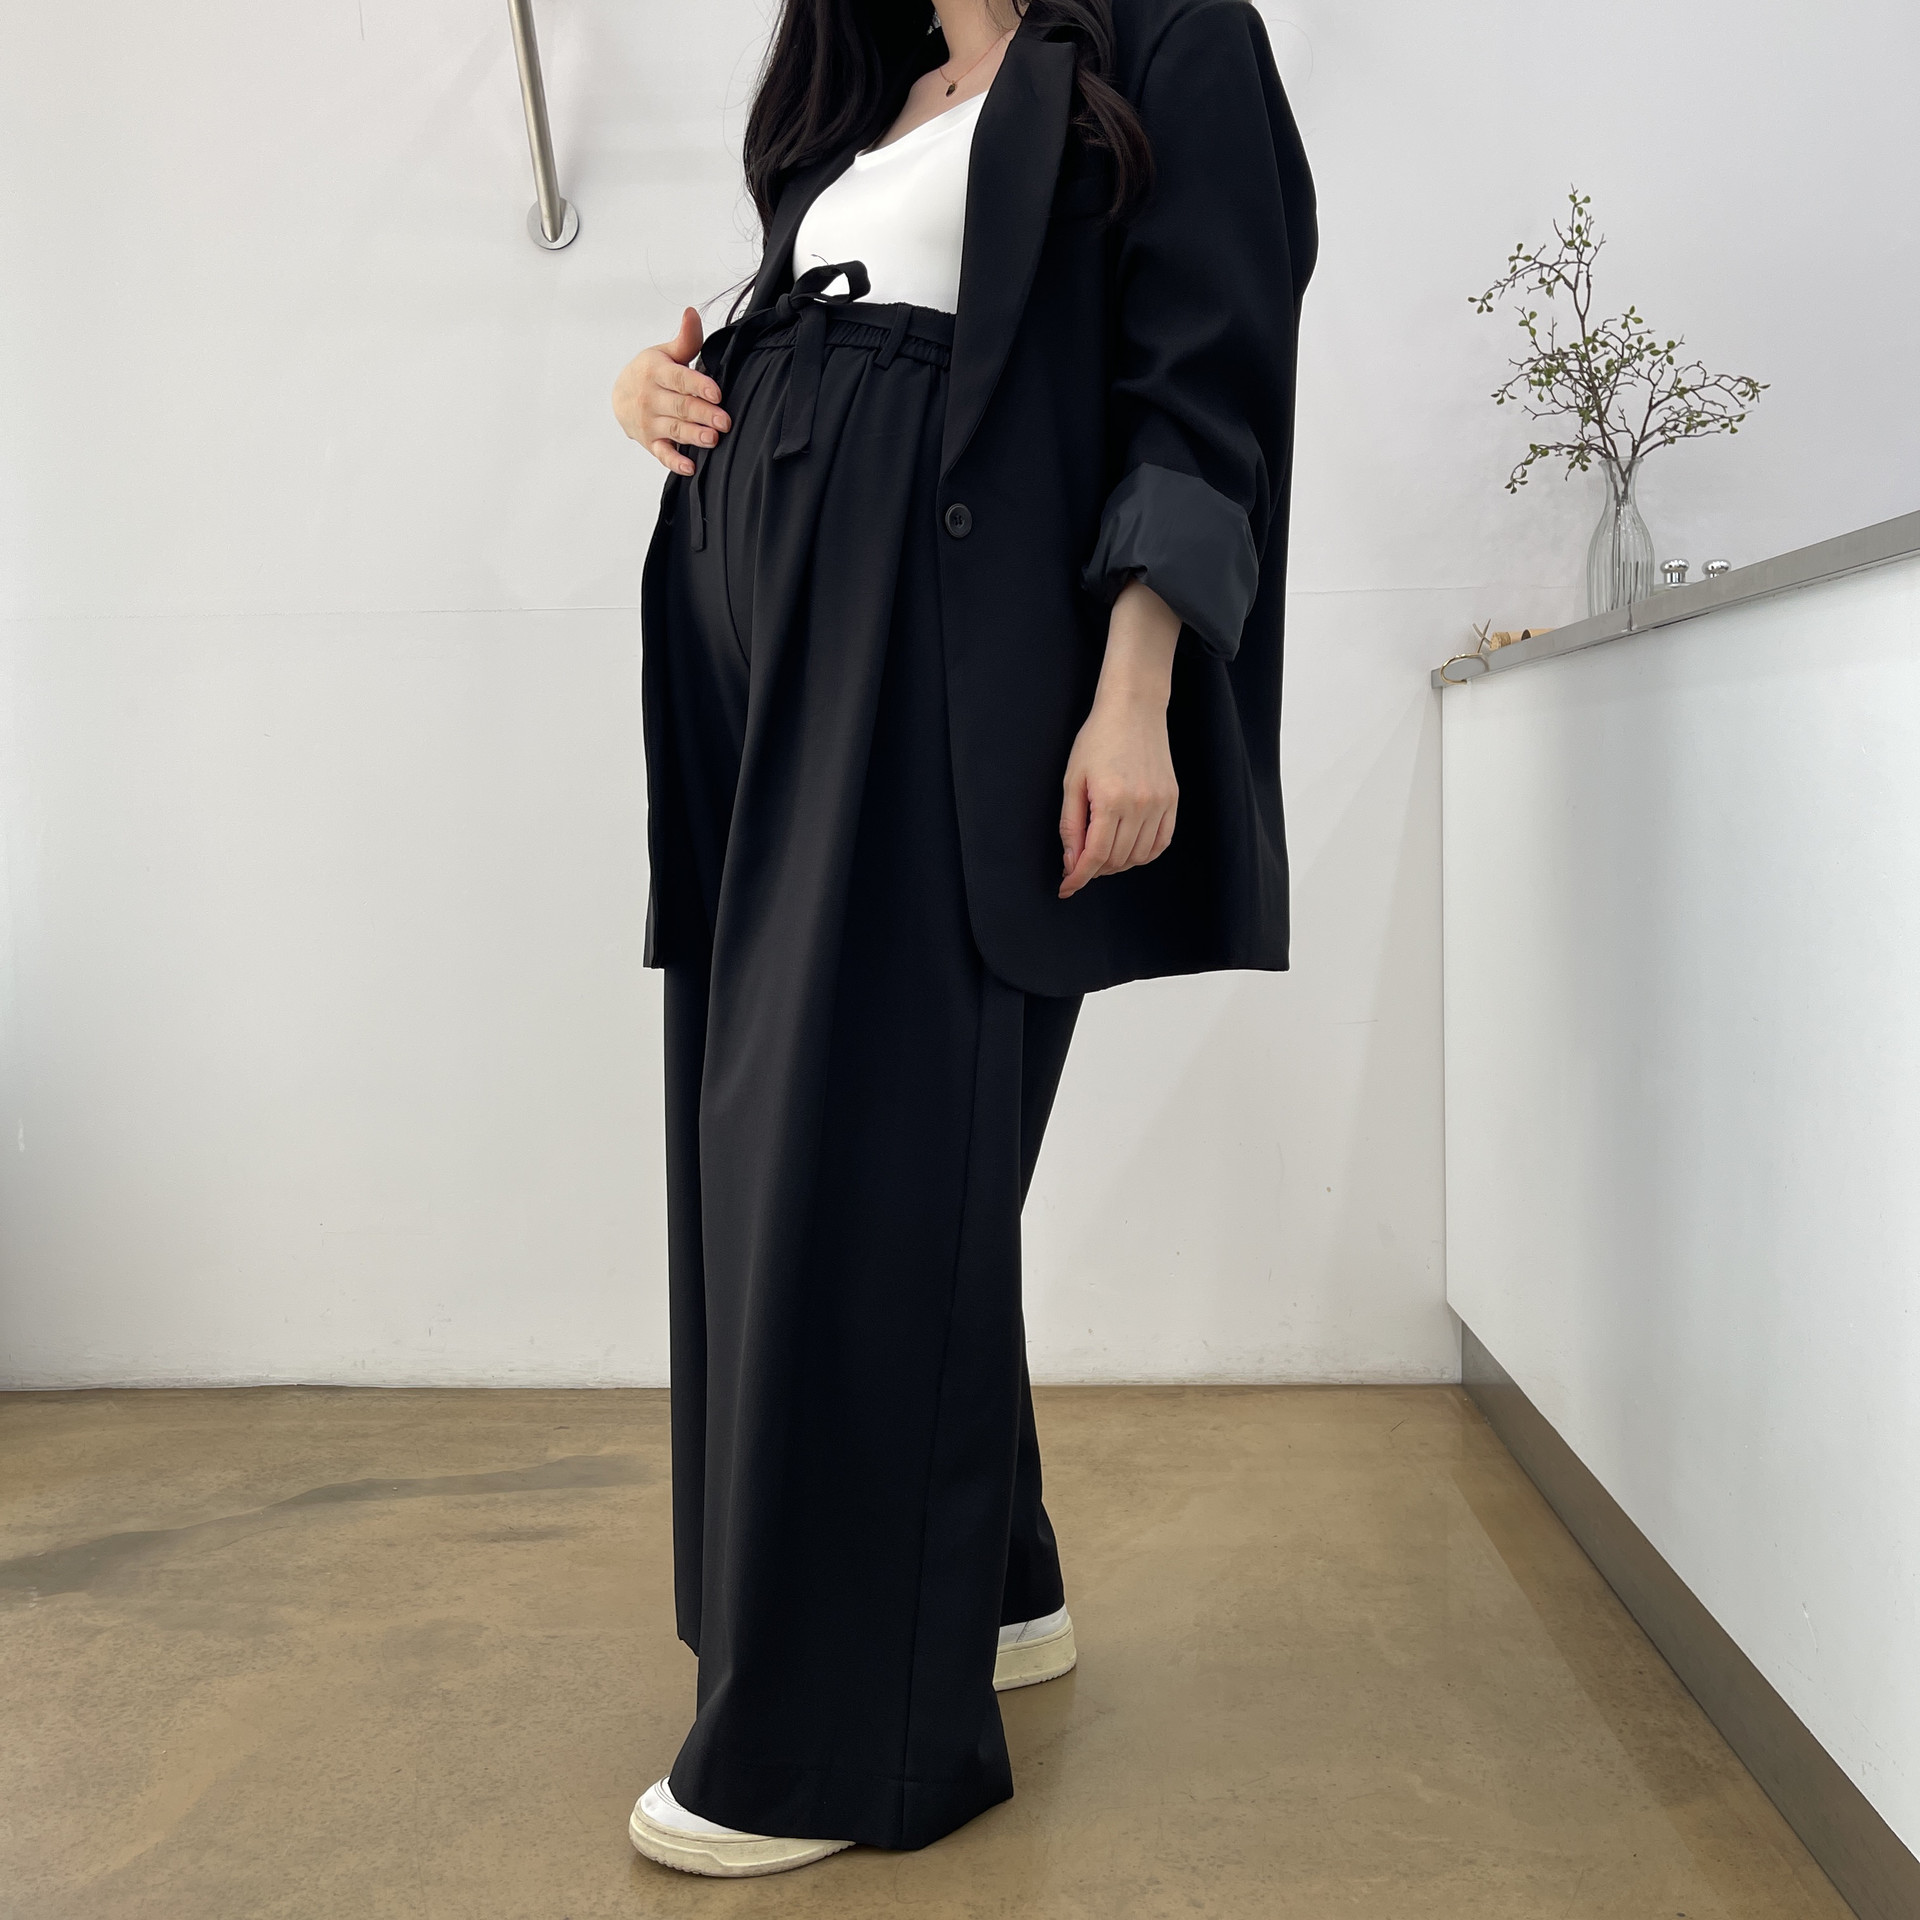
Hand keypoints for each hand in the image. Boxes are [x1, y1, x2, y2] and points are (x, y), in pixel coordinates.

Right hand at [612, 307, 730, 476]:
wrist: (620, 395)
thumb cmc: (651, 372)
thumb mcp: (664, 353)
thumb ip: (685, 339)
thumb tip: (692, 312)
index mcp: (657, 372)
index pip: (679, 379)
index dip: (698, 386)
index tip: (716, 393)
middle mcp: (651, 397)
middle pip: (680, 406)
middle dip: (703, 414)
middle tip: (724, 421)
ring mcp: (649, 421)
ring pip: (674, 429)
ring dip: (693, 436)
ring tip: (712, 439)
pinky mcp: (650, 441)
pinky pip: (662, 453)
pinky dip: (674, 462)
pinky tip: (690, 467)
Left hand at [1058, 581, 1180, 898]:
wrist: (1133, 710)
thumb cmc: (1096, 740)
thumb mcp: (1072, 781)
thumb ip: (1070, 825)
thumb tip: (1071, 862)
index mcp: (1111, 800)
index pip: (1095, 855)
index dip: (1078, 877)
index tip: (1066, 888)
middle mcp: (1140, 806)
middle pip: (1116, 859)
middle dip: (1094, 869)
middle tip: (1078, 863)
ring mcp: (1160, 804)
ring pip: (1138, 856)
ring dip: (1117, 864)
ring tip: (1100, 854)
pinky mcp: (1173, 801)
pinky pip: (1160, 844)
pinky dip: (1142, 854)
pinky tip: (1127, 849)